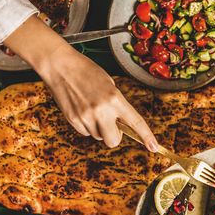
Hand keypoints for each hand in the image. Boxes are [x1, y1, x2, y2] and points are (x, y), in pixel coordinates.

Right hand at [5, 17, 158, 149]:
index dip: (146, 136)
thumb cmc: (86, 71)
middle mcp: (102, 110)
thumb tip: (120, 123)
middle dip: (113, 135)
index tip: (154, 148)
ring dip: (97, 128)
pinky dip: (85, 126)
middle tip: (109, 123)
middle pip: (113, 140)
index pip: (135, 122)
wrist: (60, 66)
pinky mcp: (73, 120)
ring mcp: (86, 117)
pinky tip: (80, 109)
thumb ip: (116, 104)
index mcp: (115, 98)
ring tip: (90, 108)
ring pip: (98, 136)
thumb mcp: (108, 84)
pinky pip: (85, 132)